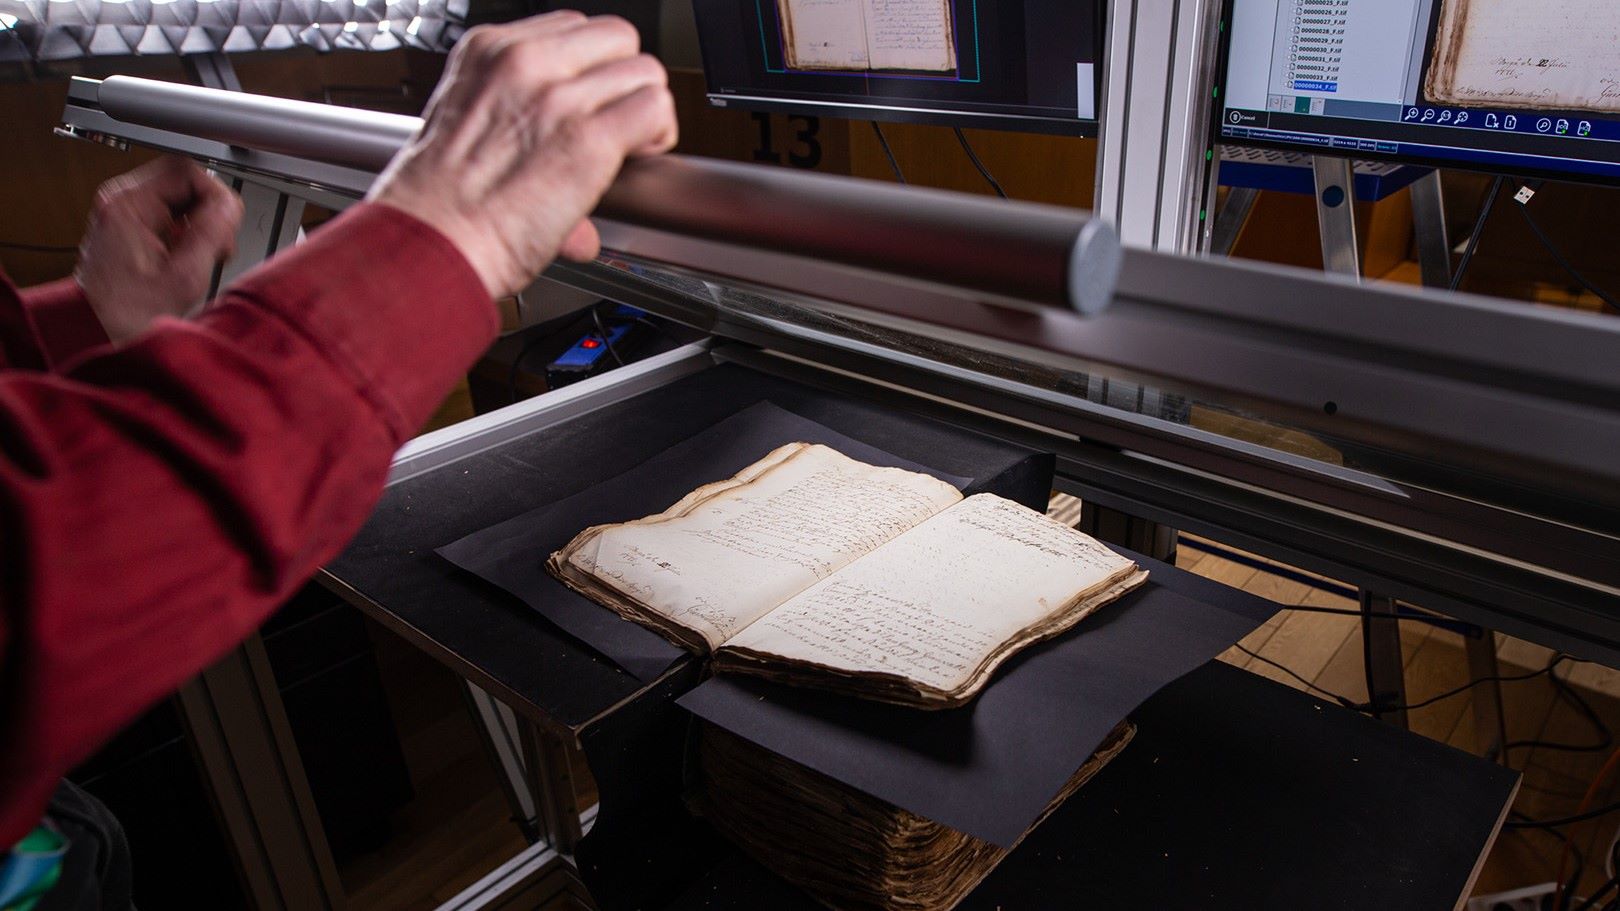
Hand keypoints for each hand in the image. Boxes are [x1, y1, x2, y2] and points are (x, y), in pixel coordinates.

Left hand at [76, 156, 243, 343]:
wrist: (98, 330)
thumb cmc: (127, 313)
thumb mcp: (184, 275)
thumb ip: (212, 233)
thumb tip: (231, 205)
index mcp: (129, 204)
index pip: (187, 171)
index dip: (217, 196)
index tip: (226, 224)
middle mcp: (121, 200)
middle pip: (185, 181)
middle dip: (211, 211)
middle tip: (217, 244)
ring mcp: (123, 211)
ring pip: (181, 196)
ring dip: (202, 223)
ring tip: (203, 254)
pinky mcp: (129, 224)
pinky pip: (170, 212)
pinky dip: (188, 230)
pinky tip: (190, 256)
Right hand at [368, 12, 677, 299]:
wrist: (429, 242)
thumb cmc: (435, 204)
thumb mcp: (464, 129)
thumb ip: (516, 123)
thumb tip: (554, 167)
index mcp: (489, 52)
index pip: (572, 28)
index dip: (592, 68)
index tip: (590, 101)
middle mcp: (524, 63)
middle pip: (616, 38)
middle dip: (624, 80)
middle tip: (617, 121)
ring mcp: (559, 97)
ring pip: (644, 71)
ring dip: (645, 109)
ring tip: (630, 146)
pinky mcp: (589, 140)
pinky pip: (655, 109)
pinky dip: (658, 135)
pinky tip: (639, 159)